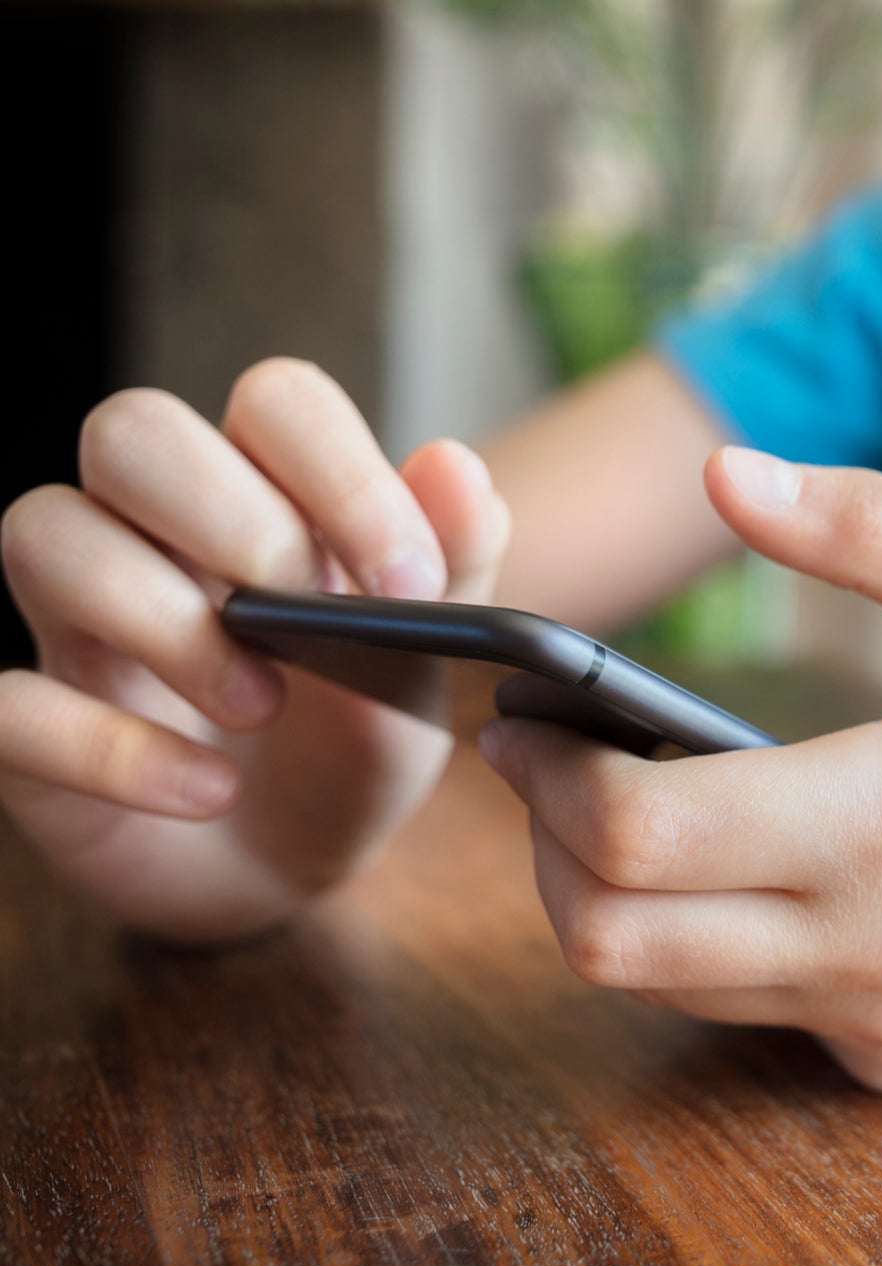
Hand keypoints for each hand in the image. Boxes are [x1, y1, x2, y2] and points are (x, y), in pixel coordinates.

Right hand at [0, 361, 509, 941]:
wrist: (303, 864)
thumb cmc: (355, 734)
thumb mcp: (427, 661)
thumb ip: (454, 563)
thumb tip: (453, 465)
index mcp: (263, 491)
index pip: (275, 401)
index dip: (339, 469)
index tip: (408, 580)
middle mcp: (154, 532)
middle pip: (133, 431)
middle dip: (235, 517)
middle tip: (313, 617)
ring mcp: (77, 621)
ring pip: (47, 533)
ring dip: (167, 622)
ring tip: (260, 705)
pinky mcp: (27, 724)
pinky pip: (8, 703)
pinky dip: (111, 751)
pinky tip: (206, 793)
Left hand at [481, 447, 881, 1090]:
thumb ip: (872, 529)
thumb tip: (729, 474)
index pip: (636, 831)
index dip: (547, 774)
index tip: (524, 714)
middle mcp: (868, 942)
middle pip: (606, 938)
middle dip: (542, 849)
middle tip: (548, 765)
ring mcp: (879, 1020)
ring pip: (658, 987)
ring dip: (607, 901)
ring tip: (631, 806)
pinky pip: (748, 1013)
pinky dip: (706, 946)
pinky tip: (754, 872)